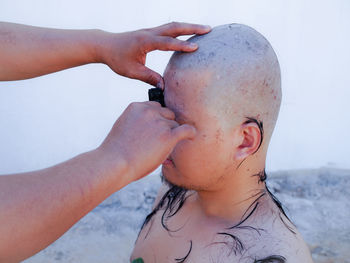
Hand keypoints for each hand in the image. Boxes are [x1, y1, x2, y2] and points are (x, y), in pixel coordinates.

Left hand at [96, 22, 210, 87]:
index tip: (196, 48)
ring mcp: (150, 31)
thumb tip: (164, 86)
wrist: (105, 45)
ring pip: (172, 26)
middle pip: (174, 27)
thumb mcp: (132, 71)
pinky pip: (168, 28)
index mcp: (145, 42)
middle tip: (208, 30)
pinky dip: (181, 29)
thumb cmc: (116, 58)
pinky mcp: (150, 33)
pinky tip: (189, 33)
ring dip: (189, 26)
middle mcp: (149, 33)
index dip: (181, 45)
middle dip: (192, 28)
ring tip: (204, 29)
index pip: (166, 43)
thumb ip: (149, 77)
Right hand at [98, 101, 195, 182]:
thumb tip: (148, 128)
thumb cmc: (116, 151)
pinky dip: (190, 133)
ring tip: (160, 148)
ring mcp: (159, 123)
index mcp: (136, 107)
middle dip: (165, 125)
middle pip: (167, 114)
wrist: (115, 163)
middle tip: (158, 140)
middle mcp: (149, 111)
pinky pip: (187, 130)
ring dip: (171, 135)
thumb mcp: (123, 127)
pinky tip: (191, 137)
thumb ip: (136, 121)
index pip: (155, 107)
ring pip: (174, 125)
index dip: (157, 119)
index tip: (155, 129)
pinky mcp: (168, 136)